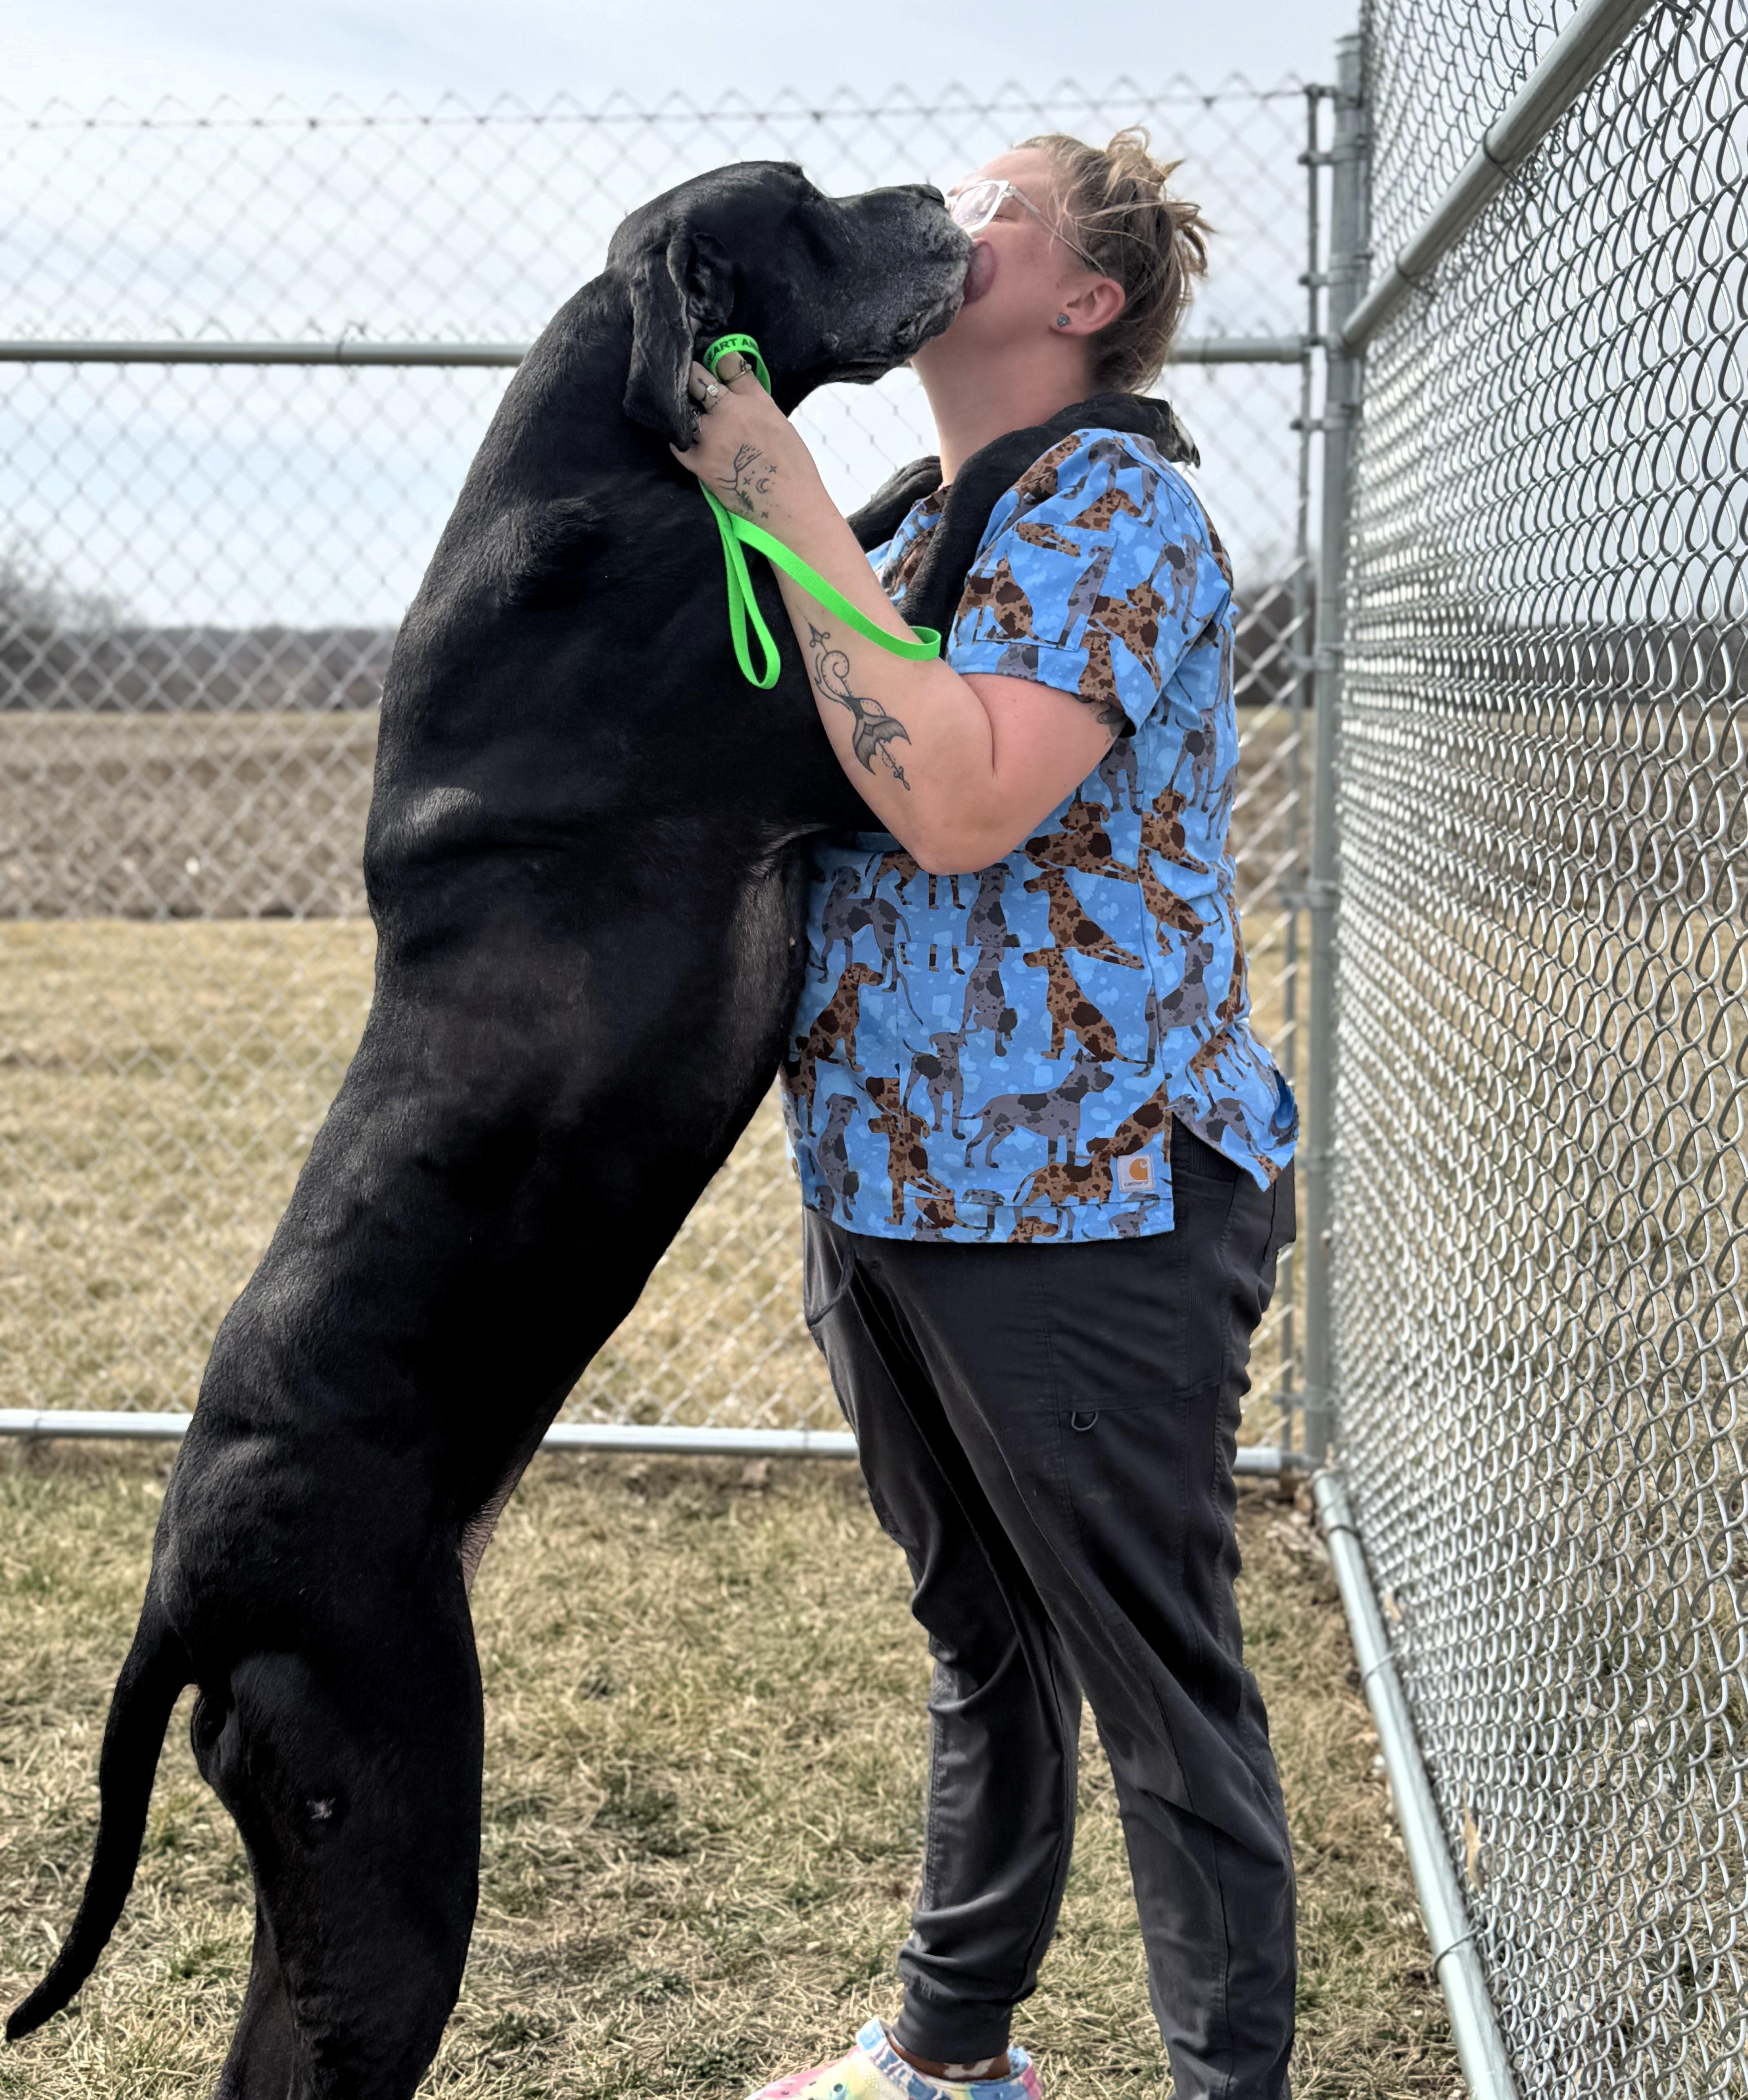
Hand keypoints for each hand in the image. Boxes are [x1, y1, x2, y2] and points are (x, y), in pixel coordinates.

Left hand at [668, 359, 814, 524]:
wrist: (790, 506)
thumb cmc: (793, 467)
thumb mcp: (779, 422)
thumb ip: (754, 402)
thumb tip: (735, 391)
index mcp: (754, 399)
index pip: (727, 362)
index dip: (716, 360)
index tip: (712, 363)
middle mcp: (729, 412)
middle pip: (697, 378)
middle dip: (691, 377)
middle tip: (689, 382)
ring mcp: (711, 436)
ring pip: (684, 409)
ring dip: (683, 409)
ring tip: (684, 412)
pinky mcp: (699, 462)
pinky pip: (677, 442)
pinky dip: (679, 438)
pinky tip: (683, 438)